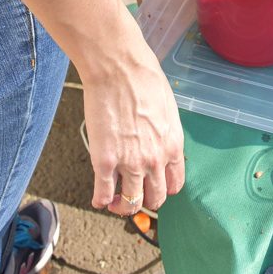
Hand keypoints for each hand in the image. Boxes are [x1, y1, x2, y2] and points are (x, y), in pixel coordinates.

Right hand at [82, 29, 184, 214]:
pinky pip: (102, 194)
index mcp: (173, 145)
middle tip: (133, 194)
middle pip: (154, 198)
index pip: (174, 184)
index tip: (153, 185)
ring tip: (114, 200)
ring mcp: (129, 163)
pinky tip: (98, 196)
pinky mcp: (104, 161)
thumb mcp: (167, 107)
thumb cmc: (143, 78)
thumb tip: (158, 140)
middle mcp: (155, 160)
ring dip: (122, 205)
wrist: (118, 67)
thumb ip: (164, 131)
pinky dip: (100, 200)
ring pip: (130, 203)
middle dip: (144, 199)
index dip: (162, 188)